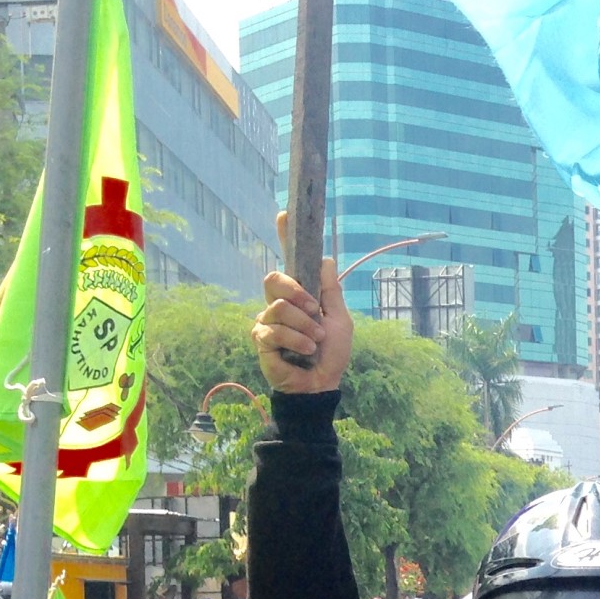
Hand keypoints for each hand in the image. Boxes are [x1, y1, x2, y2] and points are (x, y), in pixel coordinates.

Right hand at [251, 212, 350, 392]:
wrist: (321, 383)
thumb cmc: (331, 352)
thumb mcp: (339, 320)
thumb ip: (331, 291)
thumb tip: (326, 259)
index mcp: (299, 294)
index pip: (289, 261)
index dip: (284, 237)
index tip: (284, 214)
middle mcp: (279, 302)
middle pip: (274, 278)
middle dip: (297, 294)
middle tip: (315, 311)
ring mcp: (267, 319)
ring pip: (278, 307)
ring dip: (304, 325)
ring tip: (315, 341)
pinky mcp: (260, 339)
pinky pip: (274, 330)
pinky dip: (296, 341)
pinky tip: (305, 350)